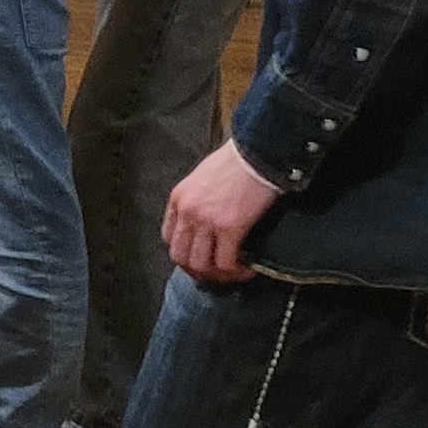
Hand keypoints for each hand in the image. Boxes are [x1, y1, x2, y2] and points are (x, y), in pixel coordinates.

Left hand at [163, 140, 280, 283]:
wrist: (258, 152)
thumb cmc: (237, 162)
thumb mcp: (204, 177)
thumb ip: (199, 199)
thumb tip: (208, 219)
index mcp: (178, 198)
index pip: (169, 237)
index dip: (184, 253)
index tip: (201, 258)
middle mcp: (187, 211)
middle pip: (180, 256)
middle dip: (197, 270)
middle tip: (216, 274)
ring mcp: (206, 221)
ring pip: (200, 264)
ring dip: (217, 275)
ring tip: (233, 274)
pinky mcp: (229, 228)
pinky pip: (226, 262)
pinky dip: (236, 272)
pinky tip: (248, 270)